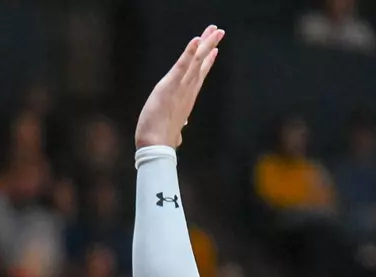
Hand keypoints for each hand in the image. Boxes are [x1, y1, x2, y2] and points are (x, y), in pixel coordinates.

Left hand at [133, 27, 225, 149]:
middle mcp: (186, 91)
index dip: (206, 63)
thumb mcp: (170, 132)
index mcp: (186, 100)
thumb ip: (176, 130)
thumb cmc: (160, 142)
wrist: (156, 147)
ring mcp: (180, 88)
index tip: (214, 51)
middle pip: (200, 64)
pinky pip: (182, 66)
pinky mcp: (170, 86)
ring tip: (214, 30)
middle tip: (220, 32)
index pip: (198, 77)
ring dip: (205, 44)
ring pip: (195, 62)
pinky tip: (196, 40)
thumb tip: (178, 136)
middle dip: (210, 47)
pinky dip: (189, 53)